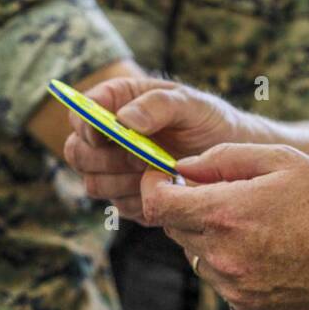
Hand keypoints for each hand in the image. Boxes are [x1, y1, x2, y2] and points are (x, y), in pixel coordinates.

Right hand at [63, 76, 243, 222]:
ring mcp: (114, 170)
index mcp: (118, 102)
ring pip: (94, 184)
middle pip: (77, 153)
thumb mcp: (192, 104)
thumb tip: (124, 120)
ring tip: (160, 169)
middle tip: (142, 156)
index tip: (108, 131)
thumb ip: (159, 105)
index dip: (86, 122)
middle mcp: (108, 137)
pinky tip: (165, 186)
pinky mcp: (127, 199)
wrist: (231, 159)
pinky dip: (141, 199)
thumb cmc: (209, 122)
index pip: (81, 111)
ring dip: (125, 181)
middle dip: (106, 158)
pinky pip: (118, 207)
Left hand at [139, 143, 308, 309]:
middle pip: (173, 229)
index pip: (157, 204)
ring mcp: (233, 287)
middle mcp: (222, 256)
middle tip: (223, 192)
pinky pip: (220, 279)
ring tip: (256, 222)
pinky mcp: (246, 307)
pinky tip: (269, 249)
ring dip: (210, 236)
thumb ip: (223, 158)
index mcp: (226, 213)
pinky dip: (231, 262)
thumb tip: (182, 166)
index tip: (163, 176)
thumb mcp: (281, 159)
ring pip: (195, 255)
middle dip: (187, 207)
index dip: (153, 186)